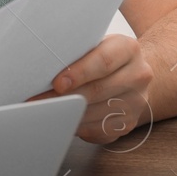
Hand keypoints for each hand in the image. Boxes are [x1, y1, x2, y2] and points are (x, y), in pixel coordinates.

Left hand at [33, 33, 154, 144]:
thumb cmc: (100, 57)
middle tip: (38, 101)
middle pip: (98, 90)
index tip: (57, 83)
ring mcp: (136, 101)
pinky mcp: (129, 122)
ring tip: (45, 111)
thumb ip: (76, 52)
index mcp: (128, 49)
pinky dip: (78, 126)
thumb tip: (42, 65)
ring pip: (97, 113)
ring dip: (69, 114)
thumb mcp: (93, 45)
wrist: (130, 73)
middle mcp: (138, 75)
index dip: (78, 73)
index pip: (103, 62)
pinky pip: (100, 130)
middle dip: (65, 97)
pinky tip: (62, 120)